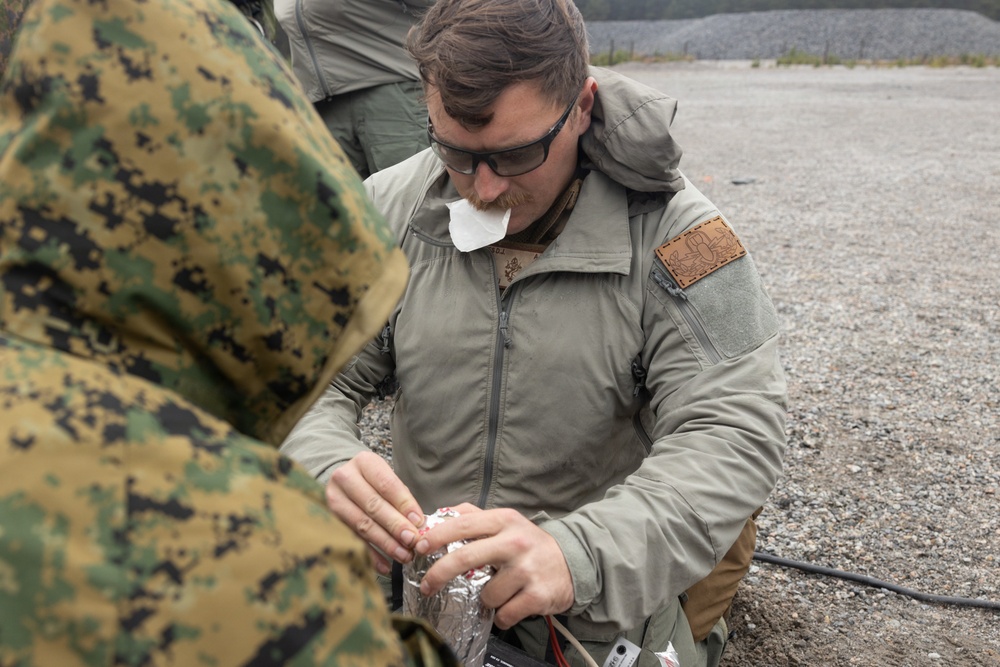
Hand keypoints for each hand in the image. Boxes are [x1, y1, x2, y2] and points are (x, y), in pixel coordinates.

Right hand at [326, 451, 425, 574]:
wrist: (342, 480)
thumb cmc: (372, 481)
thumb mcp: (386, 478)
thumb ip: (401, 497)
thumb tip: (417, 523)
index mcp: (364, 463)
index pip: (386, 485)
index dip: (403, 504)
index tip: (418, 522)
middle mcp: (344, 479)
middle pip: (373, 506)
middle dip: (395, 526)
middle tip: (412, 541)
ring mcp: (333, 500)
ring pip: (362, 525)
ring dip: (385, 543)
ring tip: (404, 555)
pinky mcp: (329, 520)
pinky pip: (353, 540)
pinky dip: (370, 556)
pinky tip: (385, 566)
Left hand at [415, 503, 574, 628]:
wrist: (574, 563)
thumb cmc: (530, 544)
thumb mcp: (507, 522)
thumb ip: (473, 515)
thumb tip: (439, 514)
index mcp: (504, 521)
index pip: (463, 524)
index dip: (437, 536)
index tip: (419, 547)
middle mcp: (515, 542)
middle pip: (465, 558)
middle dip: (439, 574)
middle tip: (427, 585)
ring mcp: (527, 569)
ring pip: (485, 594)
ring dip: (486, 599)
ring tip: (501, 591)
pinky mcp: (537, 595)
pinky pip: (503, 614)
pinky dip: (503, 615)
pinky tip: (513, 604)